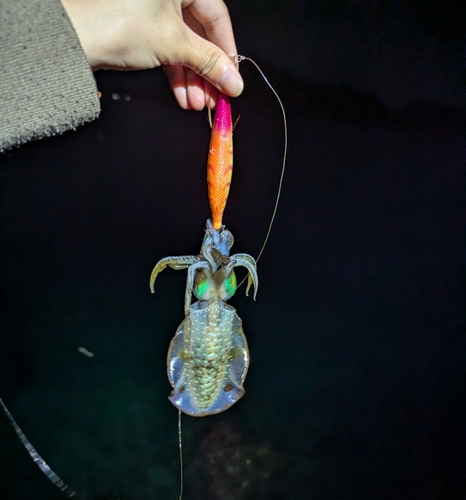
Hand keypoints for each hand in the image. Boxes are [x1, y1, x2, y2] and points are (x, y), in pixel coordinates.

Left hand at [61, 0, 242, 109]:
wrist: (73, 39)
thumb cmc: (119, 24)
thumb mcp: (174, 43)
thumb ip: (209, 62)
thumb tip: (235, 81)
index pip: (216, 16)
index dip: (226, 50)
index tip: (232, 77)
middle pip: (200, 34)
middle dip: (208, 71)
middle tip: (216, 96)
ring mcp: (153, 11)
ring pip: (184, 46)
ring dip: (193, 78)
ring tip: (199, 104)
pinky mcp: (141, 30)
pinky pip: (167, 51)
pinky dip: (176, 74)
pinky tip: (183, 97)